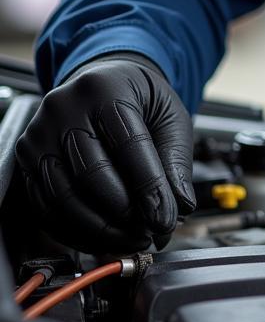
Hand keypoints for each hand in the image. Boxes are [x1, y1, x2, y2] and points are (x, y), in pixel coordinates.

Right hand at [16, 52, 195, 253]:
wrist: (102, 82)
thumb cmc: (139, 98)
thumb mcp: (169, 116)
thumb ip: (175, 159)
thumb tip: (181, 204)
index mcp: (106, 88)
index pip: (129, 146)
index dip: (149, 189)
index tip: (165, 219)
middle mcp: (65, 108)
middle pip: (92, 175)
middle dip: (125, 214)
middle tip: (150, 233)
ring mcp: (39, 134)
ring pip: (64, 197)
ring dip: (100, 230)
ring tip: (131, 239)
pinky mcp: (26, 159)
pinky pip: (45, 207)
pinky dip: (76, 231)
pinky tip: (103, 238)